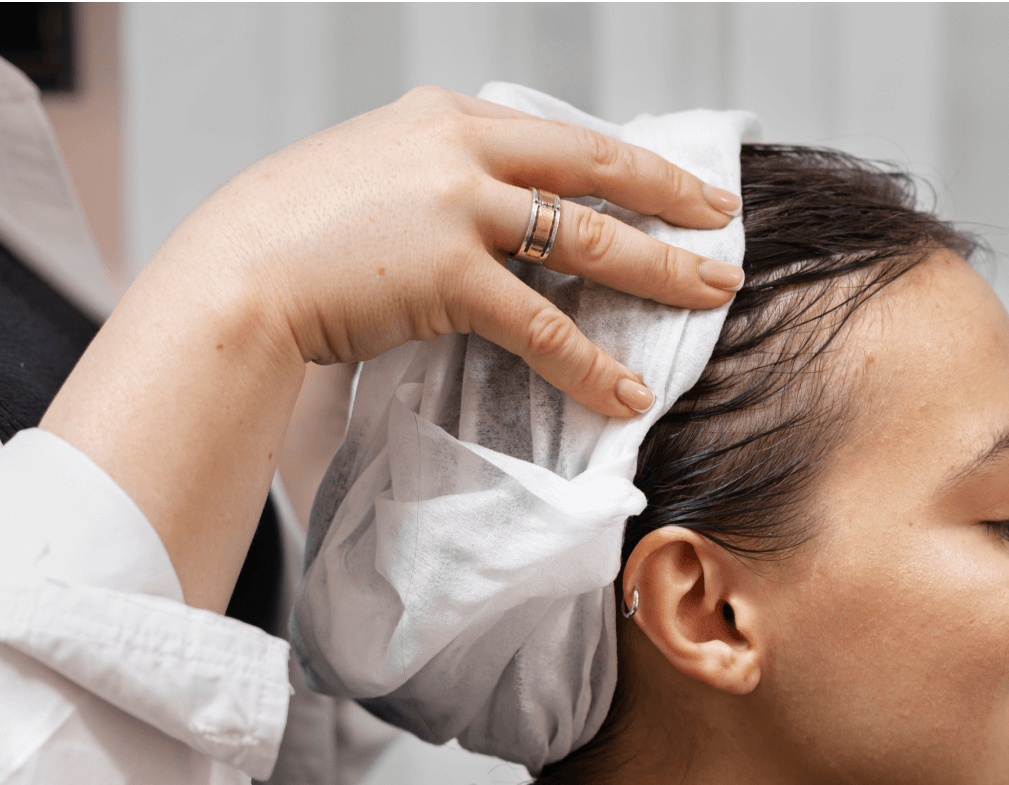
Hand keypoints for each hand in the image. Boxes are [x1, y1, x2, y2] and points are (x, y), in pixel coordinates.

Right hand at [200, 87, 744, 416]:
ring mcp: (458, 205)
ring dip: (659, 271)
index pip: (560, 137)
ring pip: (588, 240)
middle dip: (669, 197)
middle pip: (594, 169)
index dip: (625, 161)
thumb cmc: (296, 232)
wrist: (236, 269)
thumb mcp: (374, 176)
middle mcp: (461, 147)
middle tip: (722, 221)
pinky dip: (591, 365)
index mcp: (446, 118)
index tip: (670, 181)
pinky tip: (628, 394)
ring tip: (712, 297)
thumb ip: (437, 184)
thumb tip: (493, 221)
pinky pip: (543, 326)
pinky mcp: (449, 272)